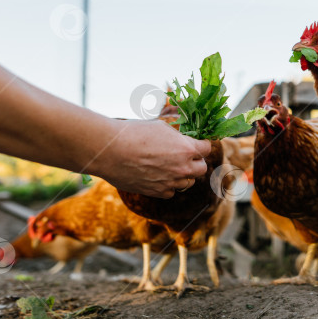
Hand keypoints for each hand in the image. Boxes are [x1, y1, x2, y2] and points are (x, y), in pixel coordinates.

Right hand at [90, 119, 210, 197]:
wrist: (110, 151)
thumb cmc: (133, 133)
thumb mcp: (160, 126)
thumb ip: (176, 135)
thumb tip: (182, 137)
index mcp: (186, 148)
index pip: (207, 148)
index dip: (202, 144)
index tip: (198, 143)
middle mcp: (182, 167)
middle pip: (201, 168)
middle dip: (195, 161)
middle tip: (186, 156)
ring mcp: (171, 182)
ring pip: (187, 182)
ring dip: (182, 174)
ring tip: (169, 166)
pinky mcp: (157, 192)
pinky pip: (171, 192)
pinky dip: (168, 185)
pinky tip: (159, 176)